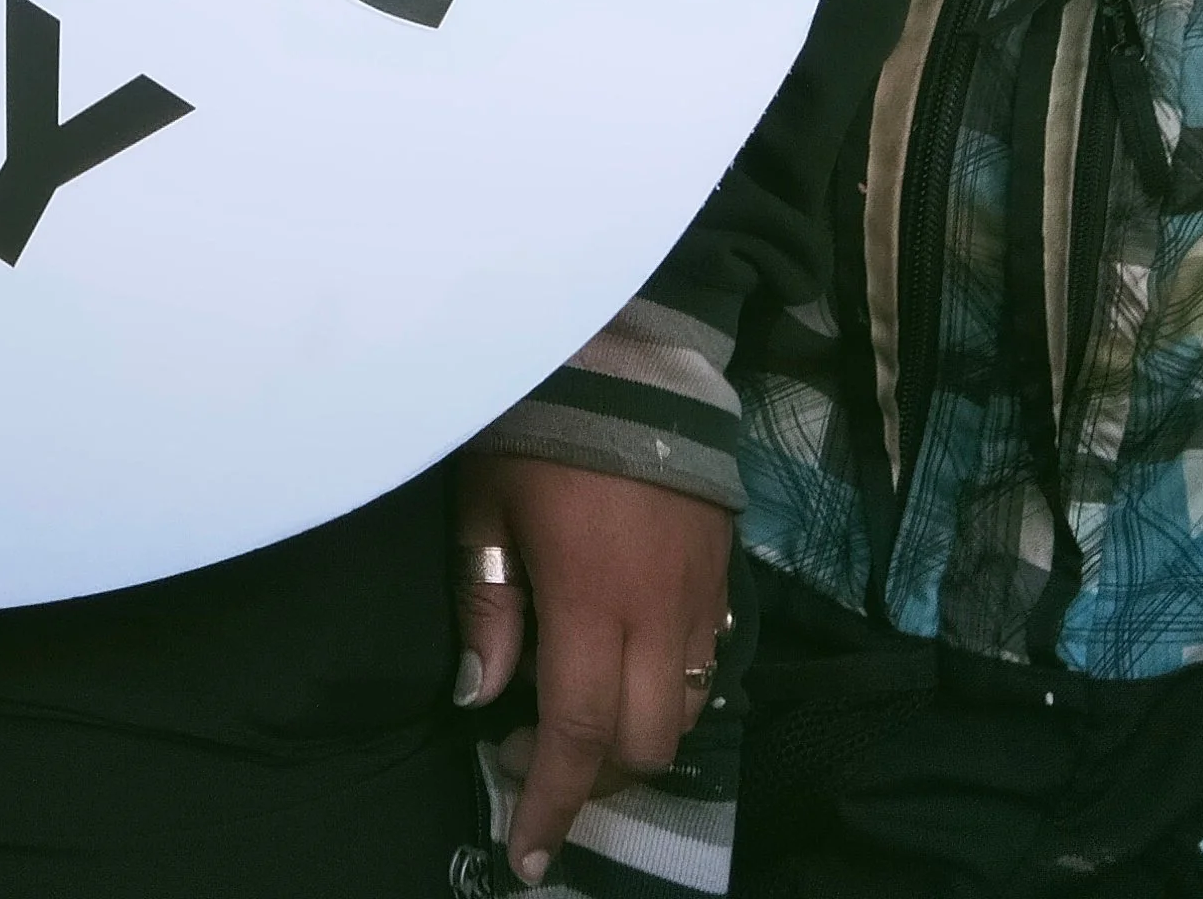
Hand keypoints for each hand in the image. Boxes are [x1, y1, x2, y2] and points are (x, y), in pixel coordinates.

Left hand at [452, 452, 730, 886]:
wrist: (631, 354)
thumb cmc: (539, 424)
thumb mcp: (486, 503)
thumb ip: (486, 604)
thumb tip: (479, 696)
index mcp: (591, 601)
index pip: (576, 733)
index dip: (552, 802)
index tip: (526, 854)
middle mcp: (657, 615)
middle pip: (642, 743)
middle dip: (593, 778)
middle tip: (538, 765)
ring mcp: (699, 599)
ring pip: (684, 714)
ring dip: (634, 740)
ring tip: (581, 719)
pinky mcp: (723, 576)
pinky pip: (708, 667)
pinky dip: (670, 692)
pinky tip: (628, 667)